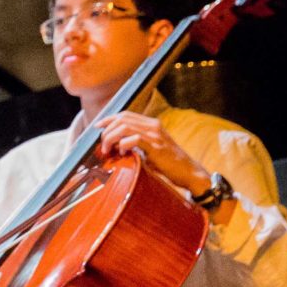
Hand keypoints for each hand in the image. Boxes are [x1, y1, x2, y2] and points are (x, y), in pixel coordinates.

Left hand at [92, 111, 211, 195]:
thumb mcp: (150, 149)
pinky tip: (122, 153)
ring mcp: (156, 135)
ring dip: (111, 138)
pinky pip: (134, 139)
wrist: (189, 172)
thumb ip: (136, 143)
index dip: (109, 118)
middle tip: (103, 145)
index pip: (125, 114)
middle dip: (107, 131)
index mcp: (152, 124)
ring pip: (124, 127)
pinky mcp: (156, 146)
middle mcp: (153, 126)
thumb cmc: (168, 163)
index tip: (97, 126)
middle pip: (121, 119)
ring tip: (108, 150)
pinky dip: (123, 145)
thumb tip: (115, 145)